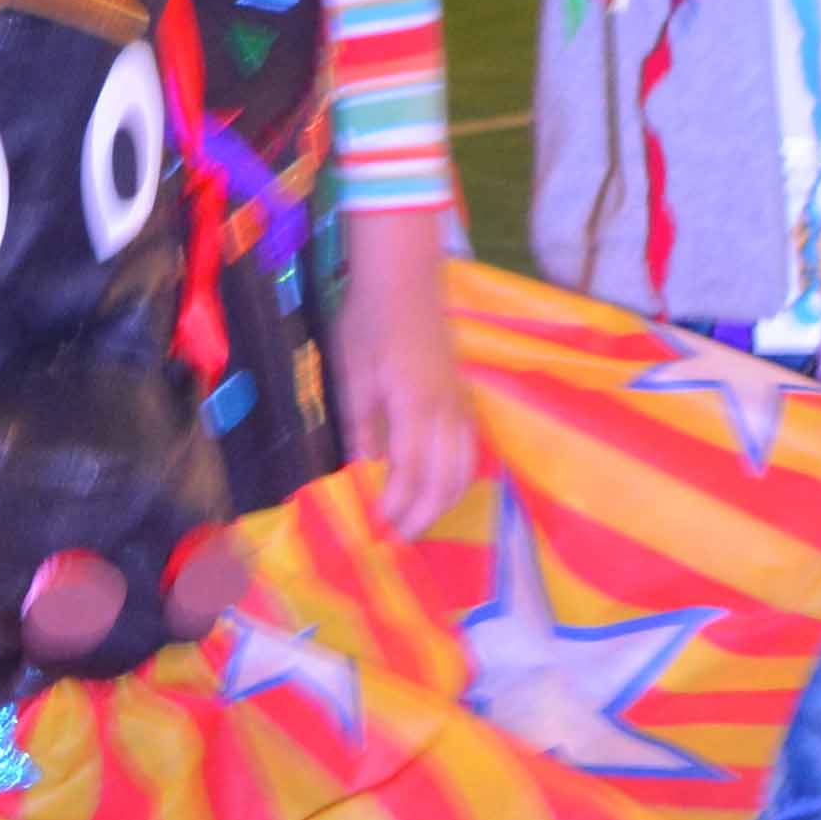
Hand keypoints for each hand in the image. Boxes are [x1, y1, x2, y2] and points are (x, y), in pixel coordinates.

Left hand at [334, 209, 474, 543]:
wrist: (405, 280)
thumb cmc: (370, 324)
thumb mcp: (351, 377)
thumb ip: (359, 428)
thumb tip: (360, 474)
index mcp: (416, 408)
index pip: (411, 475)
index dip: (395, 508)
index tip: (375, 530)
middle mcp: (446, 412)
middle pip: (444, 480)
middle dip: (422, 516)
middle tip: (396, 539)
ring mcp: (460, 404)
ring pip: (463, 469)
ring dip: (442, 502)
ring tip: (416, 521)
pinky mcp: (463, 397)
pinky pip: (469, 450)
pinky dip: (456, 478)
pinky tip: (438, 487)